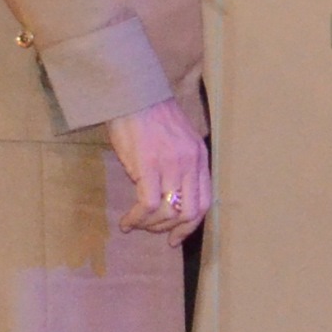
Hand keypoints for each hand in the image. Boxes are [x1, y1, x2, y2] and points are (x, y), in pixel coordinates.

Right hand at [106, 100, 211, 235]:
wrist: (132, 94)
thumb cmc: (148, 116)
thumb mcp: (175, 140)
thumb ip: (177, 166)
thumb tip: (166, 196)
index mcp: (199, 157)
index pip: (205, 202)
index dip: (191, 225)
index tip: (175, 237)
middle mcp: (190, 163)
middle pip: (191, 213)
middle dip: (171, 230)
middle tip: (153, 233)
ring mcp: (171, 165)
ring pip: (169, 213)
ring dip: (150, 225)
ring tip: (135, 224)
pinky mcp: (149, 165)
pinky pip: (148, 204)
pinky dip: (137, 219)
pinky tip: (126, 221)